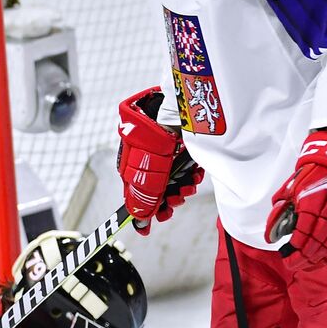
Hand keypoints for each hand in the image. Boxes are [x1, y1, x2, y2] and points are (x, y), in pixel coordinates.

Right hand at [117, 88, 202, 234]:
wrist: (180, 104)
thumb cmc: (158, 135)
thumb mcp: (147, 174)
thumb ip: (142, 199)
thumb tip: (138, 223)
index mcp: (130, 163)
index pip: (137, 193)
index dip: (148, 209)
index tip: (156, 222)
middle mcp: (145, 157)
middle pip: (157, 187)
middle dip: (168, 198)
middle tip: (178, 200)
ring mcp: (164, 150)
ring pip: (174, 178)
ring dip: (183, 186)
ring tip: (189, 184)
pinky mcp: (181, 144)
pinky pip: (186, 165)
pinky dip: (191, 172)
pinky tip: (195, 173)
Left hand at [266, 131, 326, 263]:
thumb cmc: (313, 176)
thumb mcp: (289, 190)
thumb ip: (278, 214)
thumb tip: (270, 237)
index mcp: (312, 206)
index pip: (302, 239)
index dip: (293, 253)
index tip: (286, 257)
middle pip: (317, 248)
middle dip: (303, 260)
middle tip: (294, 264)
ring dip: (319, 261)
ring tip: (307, 264)